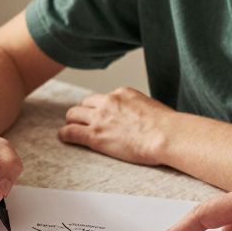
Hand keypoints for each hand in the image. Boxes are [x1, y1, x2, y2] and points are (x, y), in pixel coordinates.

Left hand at [58, 87, 173, 165]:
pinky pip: (71, 131)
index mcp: (123, 93)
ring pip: (73, 114)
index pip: (103, 98)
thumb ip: (139, 110)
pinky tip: (63, 137)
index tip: (100, 115)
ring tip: (70, 128)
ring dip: (72, 121)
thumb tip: (140, 119)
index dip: (100, 108)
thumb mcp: (152, 108)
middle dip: (83, 112)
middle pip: (85, 104)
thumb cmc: (167, 127)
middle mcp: (108, 101)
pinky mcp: (95, 135)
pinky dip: (65, 134)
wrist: (165, 135)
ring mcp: (100, 117)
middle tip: (81, 121)